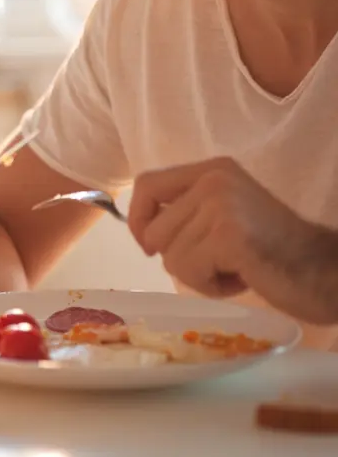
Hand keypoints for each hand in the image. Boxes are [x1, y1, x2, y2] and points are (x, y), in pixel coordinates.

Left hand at [128, 157, 337, 321]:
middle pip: (153, 230)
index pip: (146, 185)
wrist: (324, 271)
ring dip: (198, 275)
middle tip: (219, 261)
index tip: (149, 245)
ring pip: (170, 256)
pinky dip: (211, 286)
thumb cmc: (271, 250)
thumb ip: (187, 211)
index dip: (137, 219)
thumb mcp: (224, 214)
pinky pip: (189, 271)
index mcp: (211, 170)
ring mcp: (222, 205)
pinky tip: (242, 278)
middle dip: (179, 257)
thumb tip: (140, 230)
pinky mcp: (228, 236)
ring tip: (235, 268)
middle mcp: (214, 179)